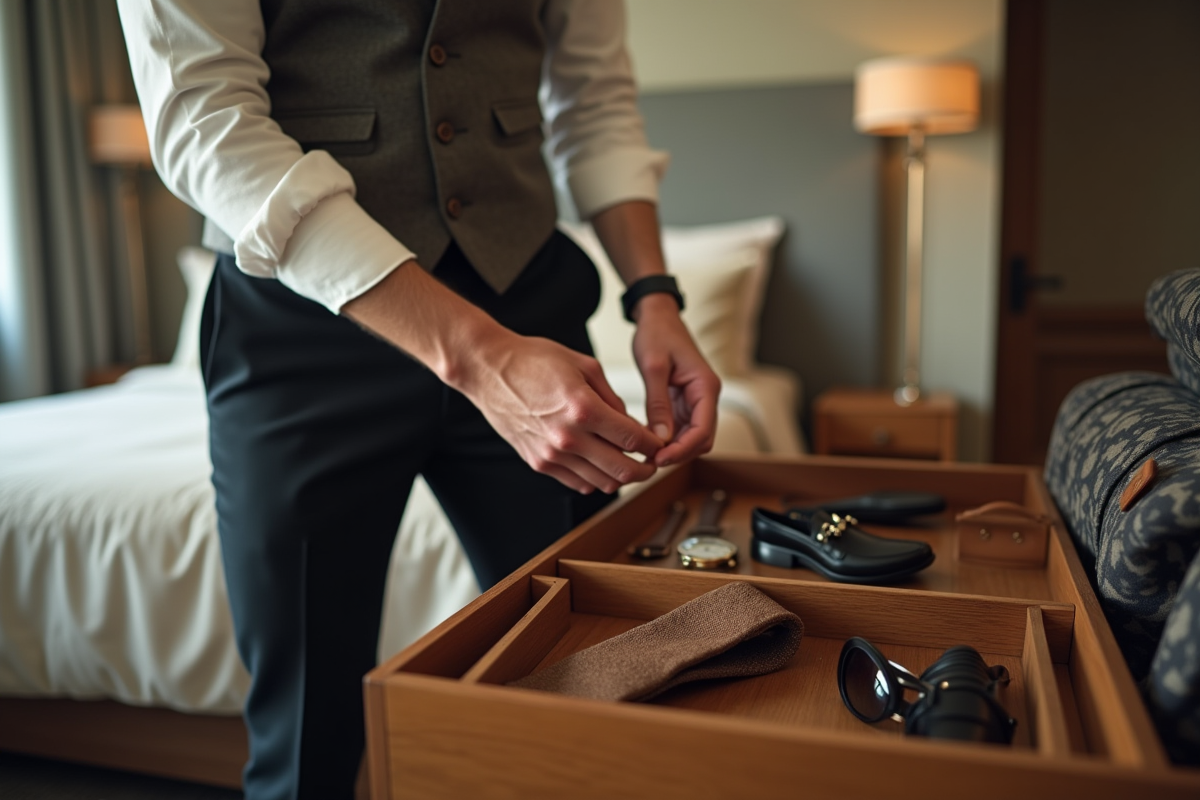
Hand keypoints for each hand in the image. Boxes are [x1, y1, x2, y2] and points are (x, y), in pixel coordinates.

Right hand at [453, 329, 664, 493]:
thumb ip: (612, 397)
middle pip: (622, 470)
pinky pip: (577, 483)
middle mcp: (568, 437)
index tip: (660, 444)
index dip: (654, 445)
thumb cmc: (534, 361)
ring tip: (626, 462)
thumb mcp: (584, 365)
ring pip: (601, 483)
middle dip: (645, 470)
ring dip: (620, 477)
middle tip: (652, 463)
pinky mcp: (539, 462)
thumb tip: (630, 423)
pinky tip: (599, 463)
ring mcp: (552, 454)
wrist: (489, 370)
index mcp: (583, 408)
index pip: (633, 439)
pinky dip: (595, 478)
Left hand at [629, 293, 721, 466]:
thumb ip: (657, 403)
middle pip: (701, 439)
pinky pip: (680, 429)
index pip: (703, 430)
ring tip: (645, 454)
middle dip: (679, 453)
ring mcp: (696, 401)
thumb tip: (661, 437)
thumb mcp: (653, 367)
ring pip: (692, 438)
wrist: (657, 317)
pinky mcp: (684, 402)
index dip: (683, 449)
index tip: (659, 458)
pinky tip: (646, 442)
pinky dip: (666, 439)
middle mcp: (706, 396)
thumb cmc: (657, 334)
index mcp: (706, 386)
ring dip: (673, 449)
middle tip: (649, 461)